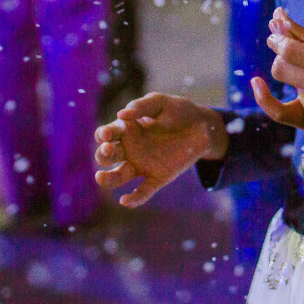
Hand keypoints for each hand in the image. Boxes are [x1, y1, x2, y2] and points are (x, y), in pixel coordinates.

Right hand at [94, 93, 226, 207]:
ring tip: (101, 177)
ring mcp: (142, 165)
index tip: (107, 135)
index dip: (102, 135)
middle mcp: (130, 149)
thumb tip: (121, 115)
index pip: (105, 134)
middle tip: (110, 150)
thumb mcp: (161, 102)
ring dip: (108, 179)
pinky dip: (133, 199)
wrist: (202, 127)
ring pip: (118, 176)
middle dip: (103, 155)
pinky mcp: (157, 177)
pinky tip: (125, 201)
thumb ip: (142, 106)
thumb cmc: (178, 111)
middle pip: (106, 156)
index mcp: (127, 130)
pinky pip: (142, 191)